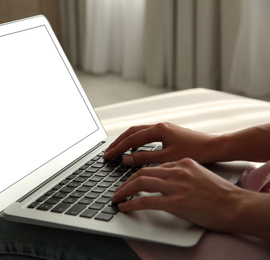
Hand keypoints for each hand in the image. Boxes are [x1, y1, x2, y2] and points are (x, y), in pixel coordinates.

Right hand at [103, 122, 218, 165]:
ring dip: (126, 142)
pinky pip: (146, 136)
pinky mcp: (168, 134)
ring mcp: (163, 129)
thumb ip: (145, 158)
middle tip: (107, 152)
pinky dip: (136, 142)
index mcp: (158, 129)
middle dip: (118, 142)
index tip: (107, 156)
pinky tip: (134, 150)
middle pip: (131, 132)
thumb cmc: (196, 151)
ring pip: (138, 133)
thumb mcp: (168, 157)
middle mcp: (159, 126)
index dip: (117, 148)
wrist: (215, 147)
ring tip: (116, 151)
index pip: (131, 138)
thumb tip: (126, 159)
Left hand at [111, 158, 244, 231]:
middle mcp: (176, 171)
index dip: (137, 173)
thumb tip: (166, 178)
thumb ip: (181, 172)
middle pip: (142, 172)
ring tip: (116, 197)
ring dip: (123, 191)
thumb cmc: (221, 194)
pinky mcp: (175, 202)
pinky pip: (145, 201)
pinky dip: (131, 203)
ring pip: (140, 183)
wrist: (236, 205)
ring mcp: (175, 186)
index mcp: (181, 163)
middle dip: (126, 181)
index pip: (152, 166)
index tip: (130, 180)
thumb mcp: (199, 174)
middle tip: (118, 190)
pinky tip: (124, 206)